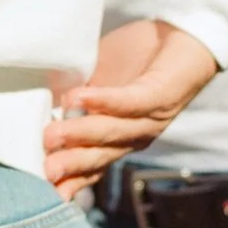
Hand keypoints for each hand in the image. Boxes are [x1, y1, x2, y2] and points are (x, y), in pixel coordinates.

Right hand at [43, 20, 220, 197]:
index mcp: (117, 139)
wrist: (185, 37)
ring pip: (112, 133)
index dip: (68, 180)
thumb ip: (74, 99)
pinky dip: (106, 102)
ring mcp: (149, 120)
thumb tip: (42, 107)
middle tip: (45, 171)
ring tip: (52, 134)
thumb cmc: (137, 60)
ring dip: (82, 134)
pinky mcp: (160, 96)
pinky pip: (131, 103)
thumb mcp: (96, 83)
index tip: (42, 189)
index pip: (90, 167)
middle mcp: (134, 137)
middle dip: (71, 166)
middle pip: (99, 157)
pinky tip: (80, 97)